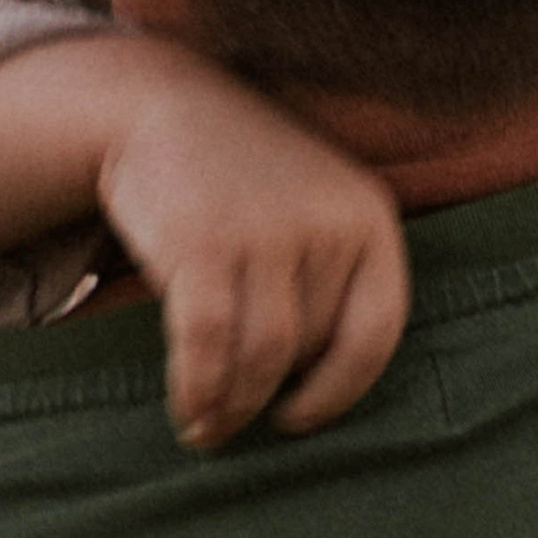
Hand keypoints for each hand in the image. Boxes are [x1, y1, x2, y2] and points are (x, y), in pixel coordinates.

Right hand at [95, 48, 410, 448]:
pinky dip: (196, 388)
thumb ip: (330, 286)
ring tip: (207, 431)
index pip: (375, 332)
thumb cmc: (245, 185)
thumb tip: (319, 399)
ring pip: (261, 356)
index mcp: (369, 218)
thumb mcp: (315, 212)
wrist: (162, 106)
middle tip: (234, 426)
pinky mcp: (203, 240)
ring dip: (231, 408)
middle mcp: (326, 222)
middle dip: (267, 397)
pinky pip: (206, 342)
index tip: (298, 419)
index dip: (340, 391)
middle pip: (307, 348)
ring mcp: (265, 229)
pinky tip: (187, 409)